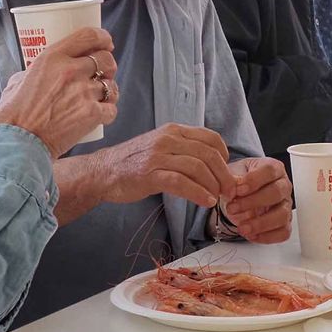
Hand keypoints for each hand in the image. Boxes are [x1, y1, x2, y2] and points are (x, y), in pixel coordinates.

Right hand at [0, 27, 117, 156]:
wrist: (18, 143)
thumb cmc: (13, 115)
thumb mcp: (17, 82)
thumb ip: (32, 73)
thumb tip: (37, 73)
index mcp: (52, 57)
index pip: (88, 36)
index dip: (103, 37)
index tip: (106, 43)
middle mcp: (71, 71)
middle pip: (106, 59)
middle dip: (108, 66)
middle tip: (103, 74)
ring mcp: (83, 92)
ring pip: (111, 85)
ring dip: (109, 91)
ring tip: (100, 98)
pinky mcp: (92, 114)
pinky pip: (112, 109)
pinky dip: (108, 112)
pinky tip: (100, 115)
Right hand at [98, 123, 235, 208]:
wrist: (102, 171)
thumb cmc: (134, 162)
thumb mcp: (161, 147)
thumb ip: (184, 151)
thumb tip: (213, 165)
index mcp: (173, 130)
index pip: (210, 137)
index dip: (225, 156)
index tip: (226, 172)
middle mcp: (167, 139)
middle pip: (208, 154)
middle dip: (223, 175)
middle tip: (229, 191)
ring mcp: (158, 155)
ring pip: (197, 167)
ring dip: (213, 185)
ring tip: (217, 198)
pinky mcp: (150, 174)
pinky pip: (181, 182)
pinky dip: (197, 193)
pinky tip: (205, 201)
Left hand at [219, 157, 291, 242]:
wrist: (239, 193)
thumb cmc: (240, 180)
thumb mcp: (232, 173)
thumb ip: (232, 179)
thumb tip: (231, 188)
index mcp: (273, 169)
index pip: (270, 171)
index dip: (254, 180)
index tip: (238, 189)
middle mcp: (283, 186)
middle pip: (277, 193)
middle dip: (253, 202)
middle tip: (233, 208)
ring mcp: (286, 205)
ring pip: (282, 215)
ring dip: (260, 223)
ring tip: (242, 228)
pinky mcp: (284, 222)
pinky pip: (283, 232)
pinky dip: (267, 236)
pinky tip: (252, 235)